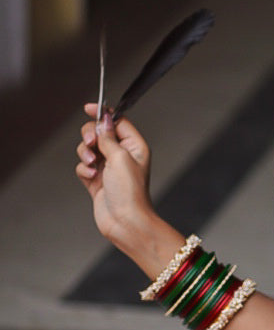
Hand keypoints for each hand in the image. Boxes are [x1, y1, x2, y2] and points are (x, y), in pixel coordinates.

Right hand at [75, 103, 155, 249]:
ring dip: (86, 154)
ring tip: (92, 165)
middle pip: (98, 133)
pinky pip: (83, 166)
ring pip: (88, 149)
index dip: (102, 113)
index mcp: (134, 146)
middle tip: (91, 143)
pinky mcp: (96, 180)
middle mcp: (122, 155)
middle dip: (90, 136)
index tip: (88, 108)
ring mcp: (108, 168)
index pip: (117, 122)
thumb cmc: (130, 191)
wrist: (124, 221)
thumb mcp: (120, 157)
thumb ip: (108, 136)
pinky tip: (91, 178)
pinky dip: (84, 170)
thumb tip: (103, 119)